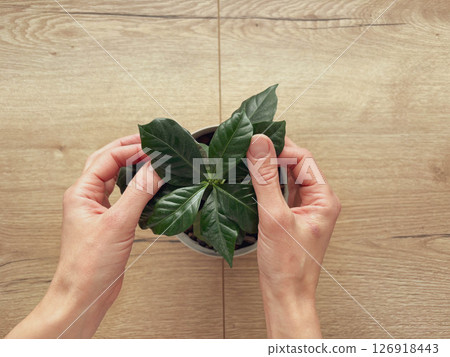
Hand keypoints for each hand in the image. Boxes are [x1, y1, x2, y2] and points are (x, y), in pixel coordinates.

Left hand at [6, 134, 160, 337]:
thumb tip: (156, 168)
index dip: (131, 149)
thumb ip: (139, 192)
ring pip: (114, 178)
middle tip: (150, 143)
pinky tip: (147, 187)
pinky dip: (136, 187)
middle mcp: (87, 198)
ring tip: (150, 159)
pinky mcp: (109, 223)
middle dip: (128, 149)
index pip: (108, 158)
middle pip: (107, 162)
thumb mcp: (118, 223)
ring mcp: (98, 210)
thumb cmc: (89, 265)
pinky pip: (123, 196)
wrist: (85, 294)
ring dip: (131, 166)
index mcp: (81, 193)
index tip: (154, 147)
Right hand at [246, 135, 340, 337]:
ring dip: (267, 169)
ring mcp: (303, 210)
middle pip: (295, 166)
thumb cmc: (289, 266)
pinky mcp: (289, 217)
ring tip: (247, 161)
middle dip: (273, 155)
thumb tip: (260, 145)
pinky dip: (265, 184)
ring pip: (286, 178)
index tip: (258, 142)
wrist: (285, 295)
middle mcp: (316, 201)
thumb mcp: (275, 217)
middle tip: (250, 147)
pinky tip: (251, 182)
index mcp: (324, 199)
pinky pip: (279, 192)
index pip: (303, 159)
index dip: (280, 148)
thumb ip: (265, 179)